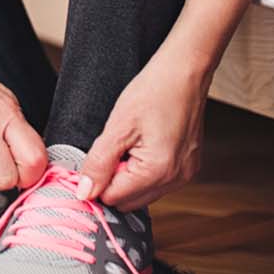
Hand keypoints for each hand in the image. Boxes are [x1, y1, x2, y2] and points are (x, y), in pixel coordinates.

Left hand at [76, 49, 208, 211]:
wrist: (185, 72)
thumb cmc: (154, 91)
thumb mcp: (118, 126)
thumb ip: (98, 163)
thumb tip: (84, 192)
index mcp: (158, 171)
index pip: (114, 198)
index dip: (98, 180)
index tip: (94, 159)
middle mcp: (176, 179)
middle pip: (129, 201)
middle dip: (113, 181)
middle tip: (111, 149)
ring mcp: (186, 174)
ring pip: (143, 193)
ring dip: (128, 176)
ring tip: (128, 144)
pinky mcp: (189, 167)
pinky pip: (159, 182)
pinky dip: (144, 171)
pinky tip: (142, 145)